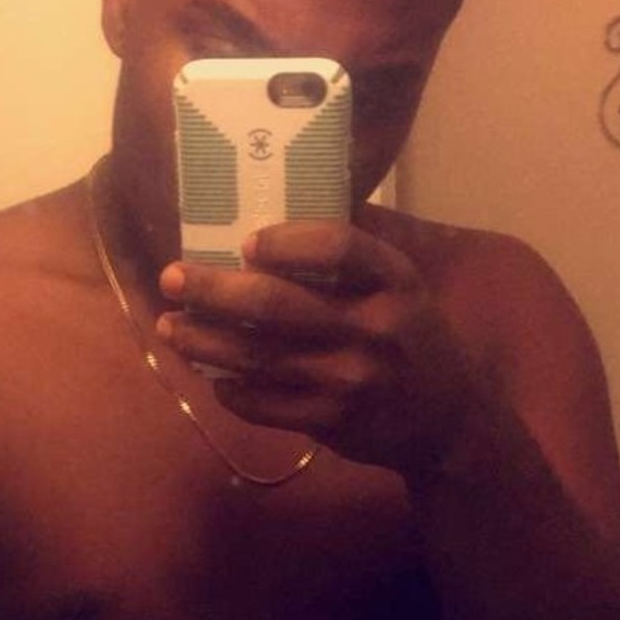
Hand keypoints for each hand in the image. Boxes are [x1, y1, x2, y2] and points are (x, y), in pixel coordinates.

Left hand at [156, 221, 484, 480]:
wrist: (450, 421)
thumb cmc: (413, 339)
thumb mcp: (404, 286)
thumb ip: (357, 252)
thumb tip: (294, 197)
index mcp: (394, 283)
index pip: (340, 247)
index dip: (287, 241)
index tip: (246, 241)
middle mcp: (373, 330)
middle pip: (276, 305)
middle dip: (213, 291)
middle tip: (172, 278)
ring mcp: (350, 380)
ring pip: (258, 357)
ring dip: (204, 342)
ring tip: (170, 328)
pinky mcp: (332, 422)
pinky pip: (265, 405)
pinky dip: (231, 389)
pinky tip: (211, 375)